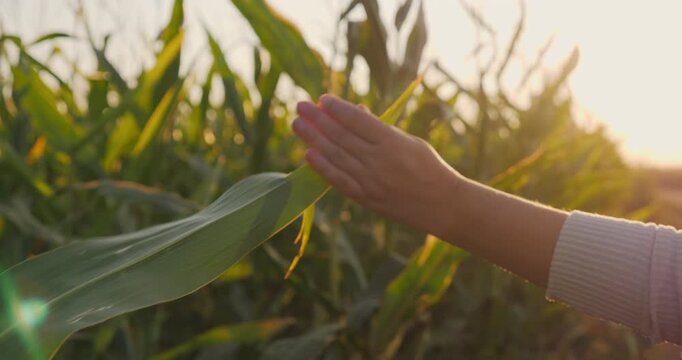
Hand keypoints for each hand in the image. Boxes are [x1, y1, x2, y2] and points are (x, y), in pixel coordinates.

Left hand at [292, 94, 462, 236]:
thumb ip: (381, 130)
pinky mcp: (366, 198)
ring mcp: (370, 180)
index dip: (337, 108)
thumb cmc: (428, 167)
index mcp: (392, 141)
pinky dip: (322, 167)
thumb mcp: (410, 142)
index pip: (357, 119)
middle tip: (300, 106)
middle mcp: (378, 160)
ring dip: (313, 138)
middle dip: (318, 119)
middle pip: (341, 135)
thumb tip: (356, 112)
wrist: (442, 205)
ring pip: (335, 155)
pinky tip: (308, 154)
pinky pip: (339, 180)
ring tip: (298, 124)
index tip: (322, 99)